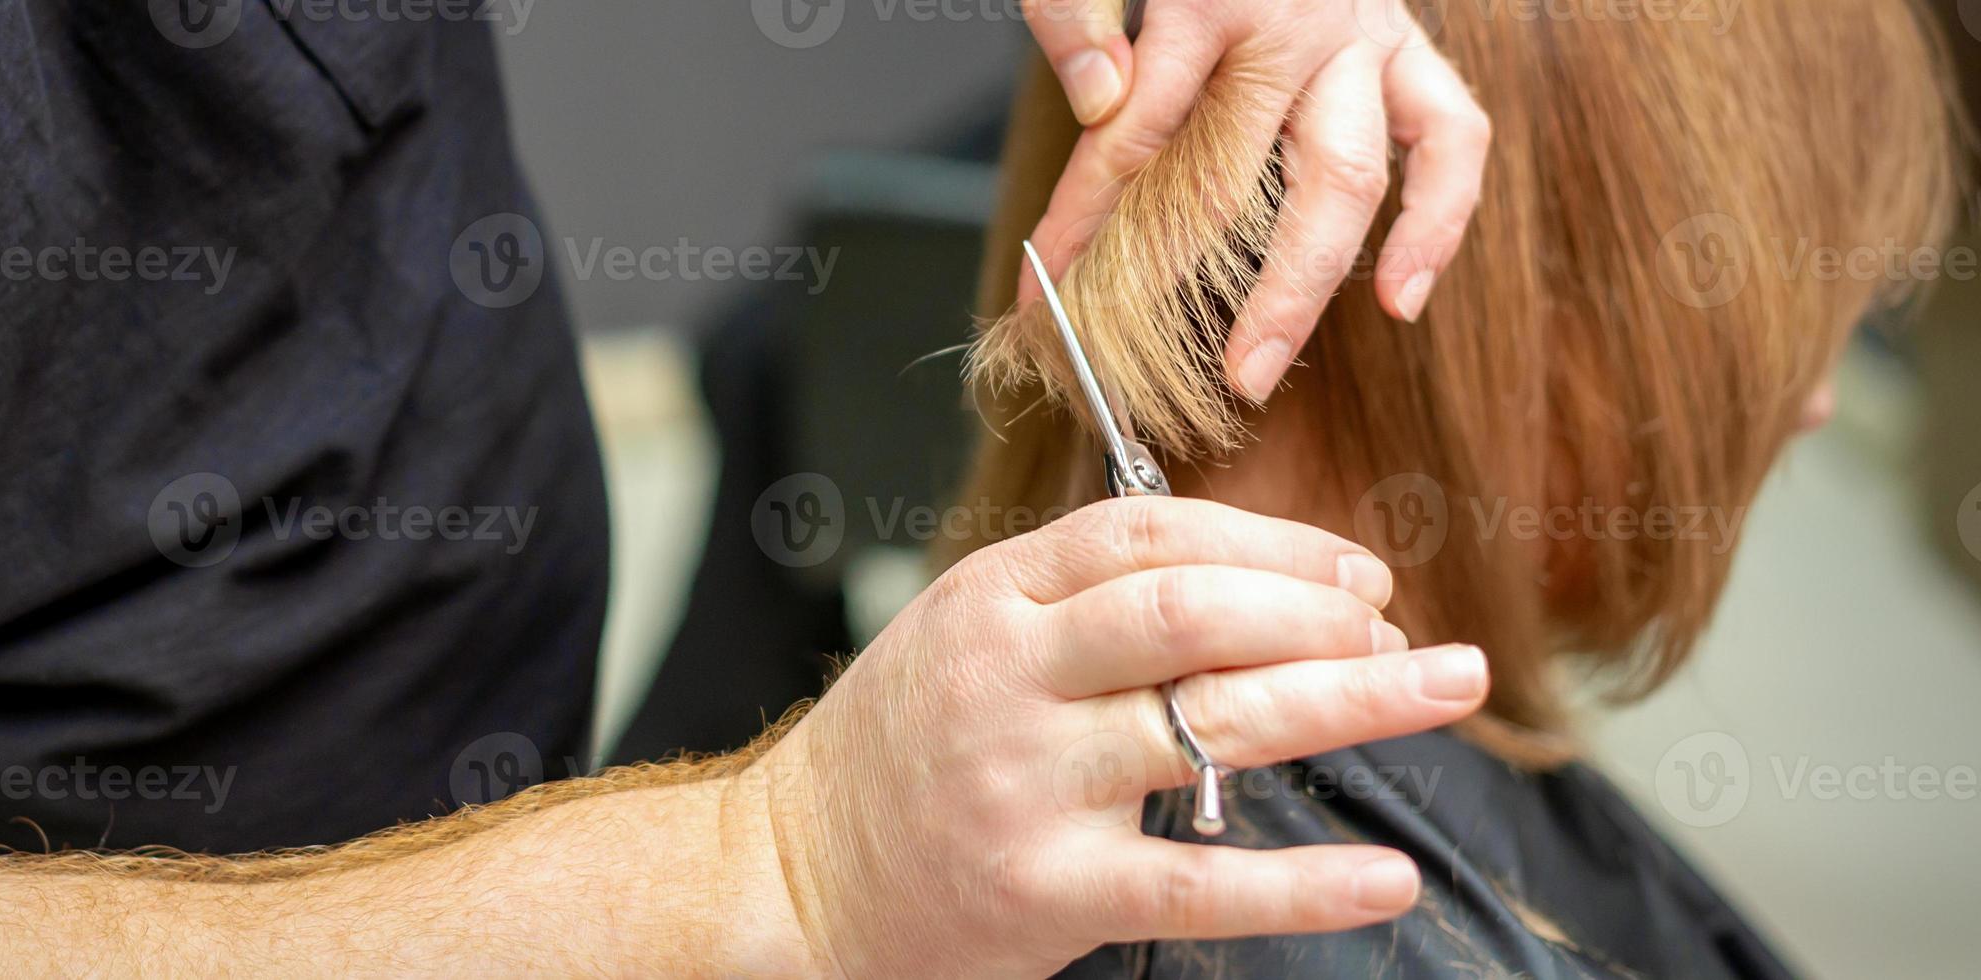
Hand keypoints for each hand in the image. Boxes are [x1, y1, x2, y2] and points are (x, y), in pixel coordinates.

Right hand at [750, 496, 1489, 975]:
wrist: (791, 879)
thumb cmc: (900, 750)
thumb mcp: (965, 633)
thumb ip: (1081, 600)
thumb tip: (1253, 578)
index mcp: (992, 598)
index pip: (1150, 534)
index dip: (1272, 543)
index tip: (1357, 569)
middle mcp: (1010, 679)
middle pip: (1193, 611)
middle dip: (1321, 610)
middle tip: (1401, 631)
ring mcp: (1028, 784)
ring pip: (1214, 722)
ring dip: (1351, 699)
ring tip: (1446, 683)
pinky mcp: (1048, 892)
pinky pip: (1199, 883)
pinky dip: (1304, 884)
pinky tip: (1386, 878)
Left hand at [1020, 0, 1490, 401]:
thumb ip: (1076, 13)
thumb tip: (1099, 100)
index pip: (1133, 133)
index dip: (1082, 224)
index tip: (1042, 292)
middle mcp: (1299, 23)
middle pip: (1240, 179)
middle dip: (1176, 283)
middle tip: (1125, 360)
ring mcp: (1362, 38)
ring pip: (1347, 181)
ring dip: (1300, 287)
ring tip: (1257, 365)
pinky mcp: (1407, 49)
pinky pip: (1451, 138)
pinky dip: (1437, 221)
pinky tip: (1403, 296)